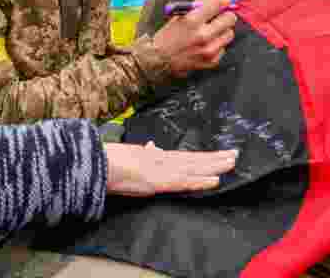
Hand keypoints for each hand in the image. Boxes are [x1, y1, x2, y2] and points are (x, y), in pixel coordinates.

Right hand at [105, 141, 238, 196]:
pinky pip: (183, 183)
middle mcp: (161, 161)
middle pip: (193, 159)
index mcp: (155, 157)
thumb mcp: (128, 156)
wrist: (94, 163)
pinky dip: (199, 182)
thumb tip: (152, 146)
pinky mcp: (157, 181)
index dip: (203, 156)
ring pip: (193, 168)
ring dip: (213, 166)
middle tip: (235, 154)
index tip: (219, 153)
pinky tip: (215, 181)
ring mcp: (160, 171)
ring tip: (232, 163)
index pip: (185, 156)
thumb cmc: (107, 161)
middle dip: (215, 158)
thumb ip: (142, 153)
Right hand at [152, 0, 236, 76]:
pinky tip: (206, 43)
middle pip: (230, 18)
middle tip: (218, 16)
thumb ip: (200, 3)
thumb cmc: (167, 35)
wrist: (159, 59)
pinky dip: (217, 44)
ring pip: (230, 33)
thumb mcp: (179, 14)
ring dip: (222, 30)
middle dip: (225, 15)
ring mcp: (208, 50)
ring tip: (210, 31)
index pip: (219, 3)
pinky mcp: (211, 61)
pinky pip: (224, 47)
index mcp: (192, 20)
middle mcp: (203, 35)